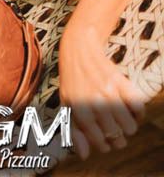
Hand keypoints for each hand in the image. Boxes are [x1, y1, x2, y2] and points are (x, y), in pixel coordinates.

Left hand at [59, 25, 146, 159]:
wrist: (79, 49)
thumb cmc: (72, 80)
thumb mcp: (67, 104)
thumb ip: (74, 131)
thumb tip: (84, 155)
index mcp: (80, 110)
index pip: (101, 142)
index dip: (106, 145)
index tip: (105, 140)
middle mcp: (95, 102)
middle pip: (118, 136)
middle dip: (118, 137)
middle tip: (115, 130)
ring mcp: (110, 91)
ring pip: (130, 126)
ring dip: (129, 127)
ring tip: (123, 120)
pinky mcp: (121, 81)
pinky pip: (138, 106)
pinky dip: (138, 111)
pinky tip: (130, 108)